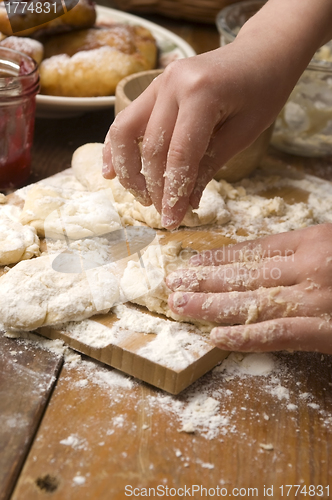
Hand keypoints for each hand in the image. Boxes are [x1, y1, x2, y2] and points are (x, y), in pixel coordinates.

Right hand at [103, 0, 331, 229]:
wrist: (262, 53)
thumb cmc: (262, 92)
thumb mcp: (243, 134)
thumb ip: (209, 165)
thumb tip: (185, 202)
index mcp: (201, 93)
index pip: (179, 154)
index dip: (173, 192)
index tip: (171, 220)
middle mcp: (172, 84)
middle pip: (151, 147)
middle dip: (155, 187)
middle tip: (163, 213)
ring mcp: (159, 82)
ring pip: (125, 132)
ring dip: (128, 170)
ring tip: (141, 197)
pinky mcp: (154, 87)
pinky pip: (126, 119)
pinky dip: (116, 147)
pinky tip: (111, 172)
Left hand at [166, 224, 331, 353]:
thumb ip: (307, 254)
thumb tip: (271, 266)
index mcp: (313, 241)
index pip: (257, 251)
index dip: (221, 258)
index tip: (194, 263)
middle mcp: (309, 267)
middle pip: (246, 274)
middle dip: (205, 280)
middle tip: (172, 282)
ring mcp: (316, 300)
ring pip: (253, 302)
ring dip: (211, 305)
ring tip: (179, 305)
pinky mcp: (326, 331)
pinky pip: (280, 334)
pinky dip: (246, 337)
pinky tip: (216, 337)